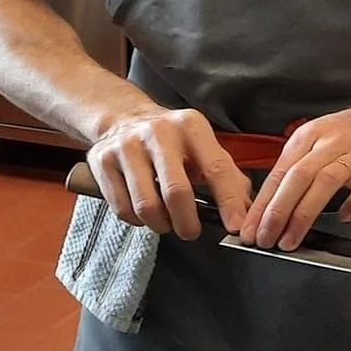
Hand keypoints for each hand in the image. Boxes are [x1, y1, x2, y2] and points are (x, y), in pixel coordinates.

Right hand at [88, 106, 251, 240]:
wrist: (122, 118)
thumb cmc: (172, 140)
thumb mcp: (202, 146)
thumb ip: (228, 176)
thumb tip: (249, 210)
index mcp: (191, 126)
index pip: (216, 168)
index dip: (229, 201)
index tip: (236, 226)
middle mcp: (159, 132)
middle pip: (176, 192)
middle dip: (187, 222)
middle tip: (191, 231)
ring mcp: (127, 146)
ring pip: (146, 206)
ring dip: (161, 224)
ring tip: (167, 222)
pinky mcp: (102, 161)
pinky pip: (122, 209)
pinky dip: (137, 221)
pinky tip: (145, 213)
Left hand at [240, 100, 350, 250]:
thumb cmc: (344, 135)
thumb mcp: (311, 140)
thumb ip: (291, 169)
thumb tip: (263, 210)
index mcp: (309, 135)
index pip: (280, 172)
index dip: (263, 203)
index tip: (250, 229)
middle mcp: (331, 143)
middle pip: (299, 176)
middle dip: (278, 210)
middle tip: (265, 238)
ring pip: (327, 181)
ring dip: (305, 213)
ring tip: (290, 239)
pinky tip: (342, 217)